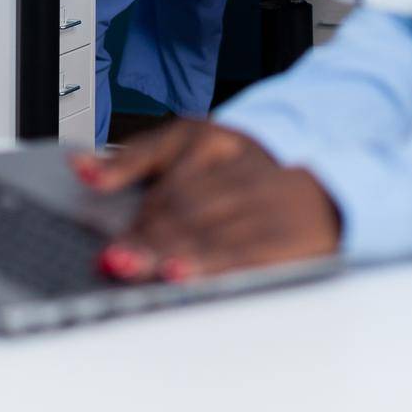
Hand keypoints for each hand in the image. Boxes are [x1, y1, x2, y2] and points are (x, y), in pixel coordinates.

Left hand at [72, 119, 341, 281]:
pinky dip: (208, 265)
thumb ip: (138, 158)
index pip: (161, 161)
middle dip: (141, 233)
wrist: (332, 181)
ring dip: (163, 250)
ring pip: (204, 226)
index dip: (125, 184)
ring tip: (128, 266)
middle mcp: (240, 163)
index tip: (90, 195)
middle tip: (108, 258)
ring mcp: (265, 199)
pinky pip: (241, 253)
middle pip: (180, 201)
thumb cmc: (252, 169)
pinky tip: (180, 274)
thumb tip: (80, 168)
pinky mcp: (286, 237)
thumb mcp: (198, 143)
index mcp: (213, 137)